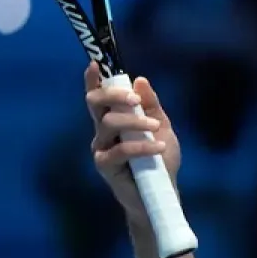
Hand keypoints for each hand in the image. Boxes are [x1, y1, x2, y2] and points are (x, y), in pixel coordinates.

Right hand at [83, 62, 181, 219]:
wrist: (162, 193)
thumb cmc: (160, 160)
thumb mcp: (161, 127)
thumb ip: (151, 106)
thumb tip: (140, 80)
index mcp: (115, 119)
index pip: (99, 96)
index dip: (94, 80)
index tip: (96, 64)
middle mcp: (103, 131)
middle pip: (95, 104)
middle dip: (114, 95)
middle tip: (135, 99)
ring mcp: (102, 148)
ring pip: (108, 124)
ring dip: (134, 122)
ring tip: (155, 128)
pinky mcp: (105, 166)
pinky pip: (119, 150)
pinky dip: (141, 146)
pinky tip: (159, 148)